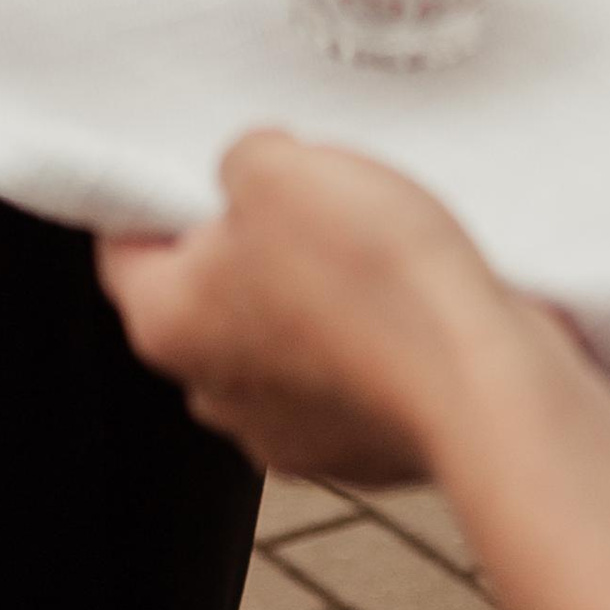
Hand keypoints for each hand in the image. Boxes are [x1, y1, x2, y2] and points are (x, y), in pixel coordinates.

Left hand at [98, 131, 526, 484]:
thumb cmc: (372, 280)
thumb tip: (254, 175)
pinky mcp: (359, 449)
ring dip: (312, 289)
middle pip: (206, 291)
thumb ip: (241, 159)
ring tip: (366, 245)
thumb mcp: (279, 166)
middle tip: (299, 197)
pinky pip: (344, 371)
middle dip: (247, 240)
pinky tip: (403, 297)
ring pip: (280, 332)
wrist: (485, 382)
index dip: (160, 192)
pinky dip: (366, 336)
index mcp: (167, 324)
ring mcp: (289, 434)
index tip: (204, 163)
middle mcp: (215, 392)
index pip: (124, 247)